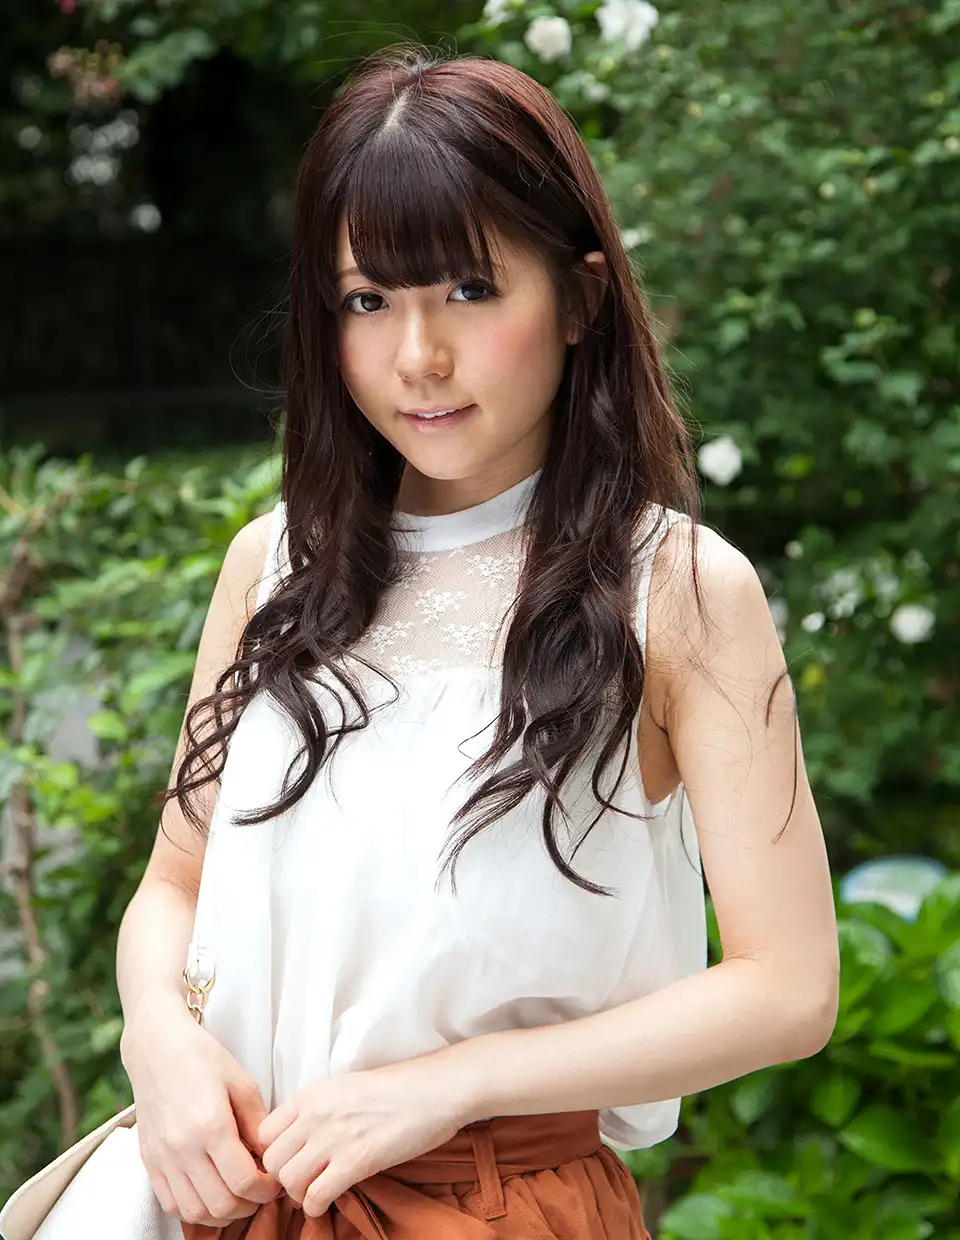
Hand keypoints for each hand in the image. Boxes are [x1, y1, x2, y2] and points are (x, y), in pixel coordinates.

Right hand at [121, 994, 282, 1225]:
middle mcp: (182, 1148)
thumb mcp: (241, 1083)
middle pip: (221, 1205)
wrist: (156, 1047)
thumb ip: (258, 1124)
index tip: (275, 1180)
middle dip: (248, 1205)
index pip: (243, 1181)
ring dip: (222, 1213)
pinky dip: (195, 1209)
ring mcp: (161, 1158)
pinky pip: (172, 1205)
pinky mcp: (148, 1162)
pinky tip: (210, 1192)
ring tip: (238, 1195)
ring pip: (195, 1213)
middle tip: (260, 1190)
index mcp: (211, 1125)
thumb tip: (271, 1158)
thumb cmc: (203, 1059)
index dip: (266, 1189)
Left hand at [258, 1055, 470, 1217]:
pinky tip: (326, 1202)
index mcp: (312, 1092)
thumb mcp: (345, 1087)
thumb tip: (296, 1140)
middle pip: (272, 1160)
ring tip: (314, 1193)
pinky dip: (315, 1207)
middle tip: (300, 1182)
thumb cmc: (396, 1090)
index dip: (272, 1154)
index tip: (288, 1162)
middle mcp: (317, 1112)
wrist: (434, 1091)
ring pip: (288, 1181)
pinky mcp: (357, 1160)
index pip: (264, 1132)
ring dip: (298, 1194)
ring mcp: (335, 1136)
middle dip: (282, 1178)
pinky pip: (315, 1196)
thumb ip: (316, 1109)